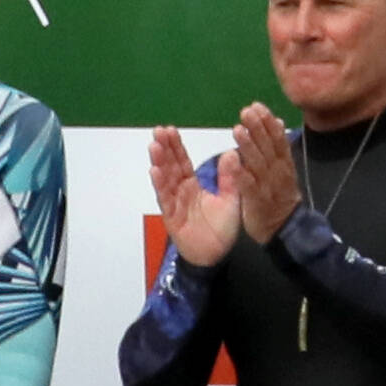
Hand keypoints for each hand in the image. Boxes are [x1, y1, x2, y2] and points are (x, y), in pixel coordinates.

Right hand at [146, 126, 236, 266]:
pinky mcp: (173, 218)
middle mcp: (180, 193)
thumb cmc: (222, 230)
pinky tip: (155, 170)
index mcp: (193, 187)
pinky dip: (160, 185)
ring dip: (159, 162)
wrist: (219, 256)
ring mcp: (175, 205)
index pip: (182, 162)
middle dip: (164, 149)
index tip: (169, 130)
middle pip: (170, 167)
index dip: (176, 147)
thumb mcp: (231, 198)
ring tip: (155, 145)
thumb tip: (231, 152)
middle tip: (158, 131)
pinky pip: (165, 199)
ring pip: (165, 180)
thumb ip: (229, 177)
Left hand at [225, 105, 301, 234]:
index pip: (277, 138)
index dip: (267, 122)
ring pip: (258, 162)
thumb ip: (279, 147)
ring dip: (248, 145)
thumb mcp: (283, 169)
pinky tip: (233, 160)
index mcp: (283, 163)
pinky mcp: (257, 200)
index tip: (257, 106)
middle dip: (258, 127)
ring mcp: (268, 185)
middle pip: (268, 146)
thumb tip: (277, 121)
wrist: (284, 227)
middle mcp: (277, 171)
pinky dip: (242, 172)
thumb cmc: (279, 196)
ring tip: (237, 129)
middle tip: (247, 110)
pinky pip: (249, 185)